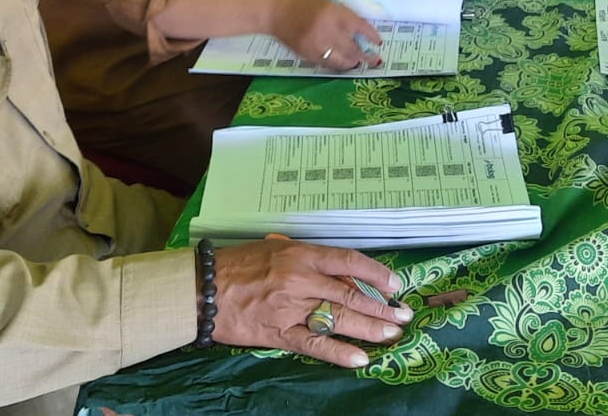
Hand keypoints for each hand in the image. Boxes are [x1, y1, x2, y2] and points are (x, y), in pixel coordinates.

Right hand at [213, 238, 413, 367]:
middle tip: (404, 314)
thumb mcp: (273, 247)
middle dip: (382, 306)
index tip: (395, 284)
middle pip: (351, 293)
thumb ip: (303, 255)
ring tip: (393, 334)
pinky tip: (360, 358)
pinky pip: (314, 344)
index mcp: (300, 254)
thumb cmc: (237, 264)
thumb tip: (335, 266)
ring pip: (339, 318)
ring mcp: (291, 308)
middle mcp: (300, 280)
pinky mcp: (279, 333)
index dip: (376, 274)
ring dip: (370, 327)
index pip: (348, 261)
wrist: (203, 289)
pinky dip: (338, 352)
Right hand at [270, 0, 382, 70]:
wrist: (274, 10)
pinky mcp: (307, 54)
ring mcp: (317, 44)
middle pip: (353, 48)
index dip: (371, 36)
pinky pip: (327, 63)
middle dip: (365, 55)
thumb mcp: (326, 2)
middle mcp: (327, 29)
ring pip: (342, 60)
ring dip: (353, 62)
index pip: (359, 27)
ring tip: (358, 62)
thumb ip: (342, 15)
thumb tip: (359, 32)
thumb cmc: (301, 1)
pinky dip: (337, 65)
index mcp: (334, 12)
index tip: (378, 42)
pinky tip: (342, 64)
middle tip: (374, 59)